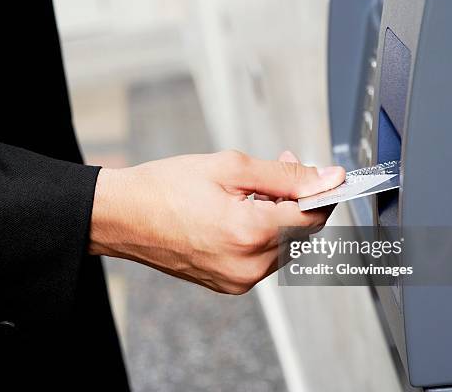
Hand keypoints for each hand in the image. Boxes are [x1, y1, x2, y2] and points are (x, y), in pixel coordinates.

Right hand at [89, 150, 344, 293]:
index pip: (314, 215)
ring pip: (284, 246)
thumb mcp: (231, 167)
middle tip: (281, 168)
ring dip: (280, 217)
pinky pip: (262, 259)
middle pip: (302, 232)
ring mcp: (238, 280)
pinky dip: (262, 235)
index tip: (325, 173)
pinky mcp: (228, 285)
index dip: (323, 190)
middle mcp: (249, 266)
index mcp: (252, 234)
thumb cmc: (166, 188)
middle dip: (299, 199)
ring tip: (255, 190)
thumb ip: (286, 175)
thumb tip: (327, 179)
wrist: (124, 216)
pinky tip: (243, 213)